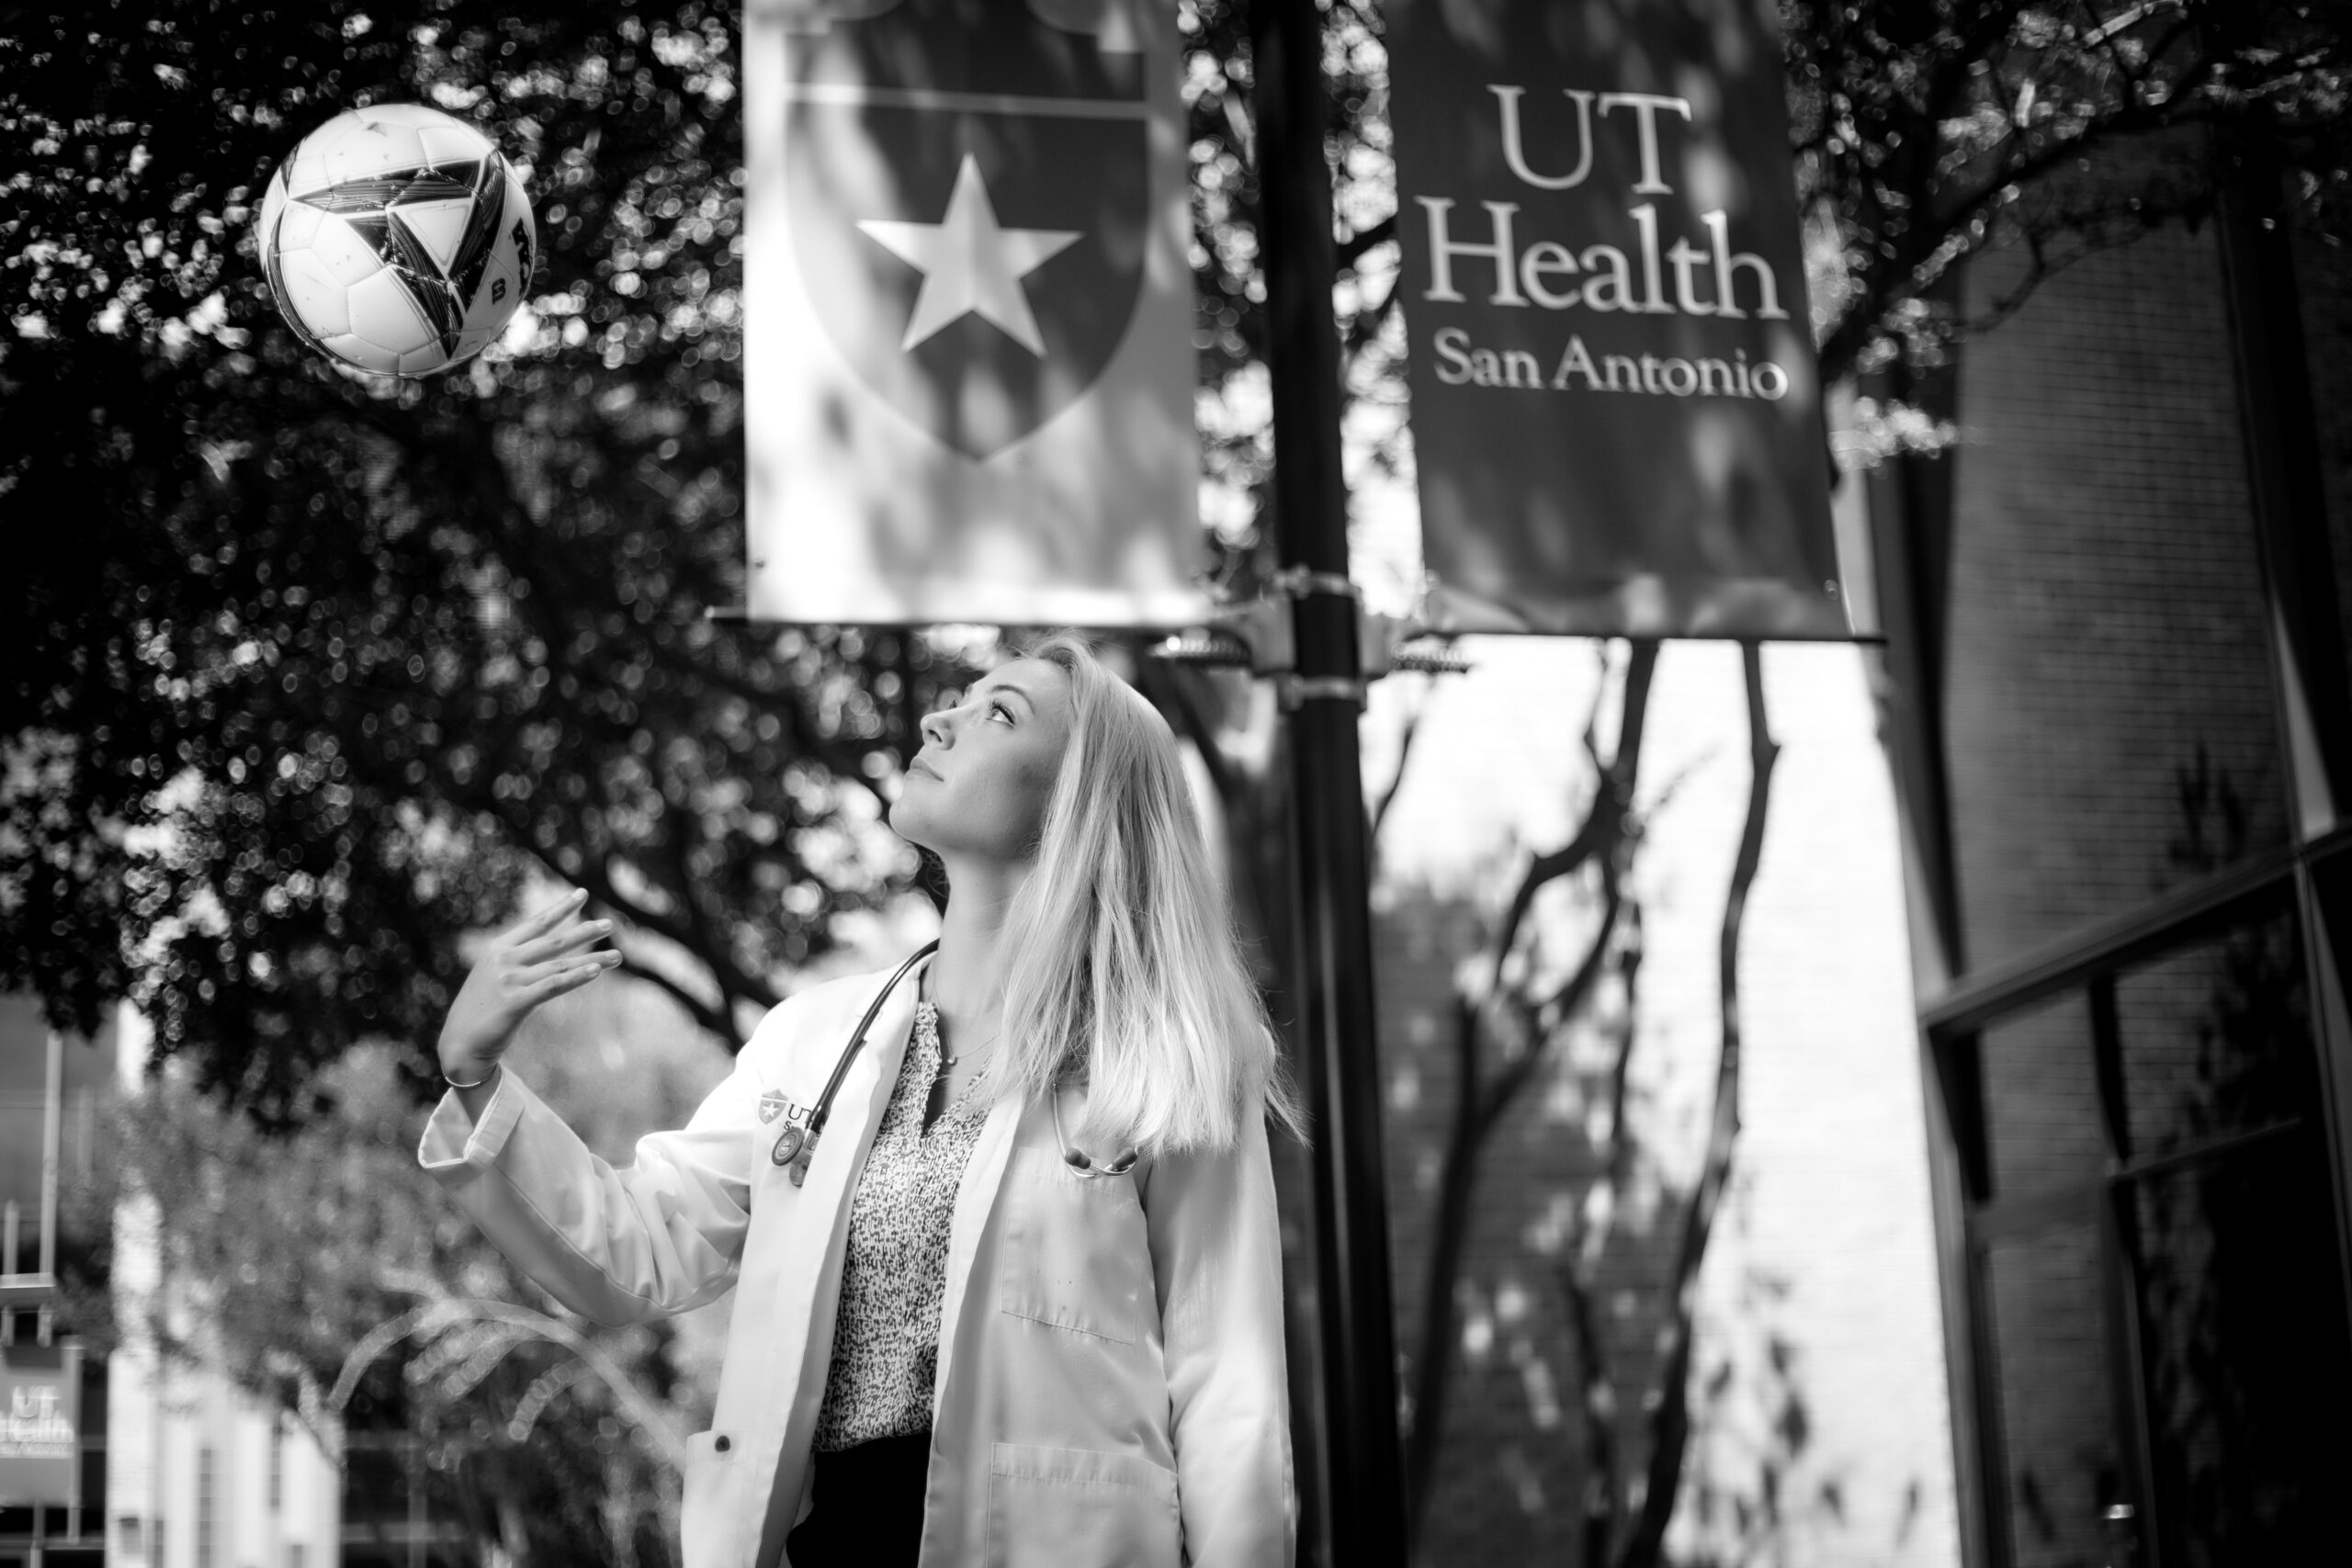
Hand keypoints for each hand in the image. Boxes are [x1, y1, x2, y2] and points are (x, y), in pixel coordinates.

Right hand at [437, 889, 622, 1079]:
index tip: (583, 894)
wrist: (459, 1044)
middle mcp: (503, 960)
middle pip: (553, 942)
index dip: (561, 908)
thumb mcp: (491, 977)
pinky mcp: (515, 1002)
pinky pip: (553, 986)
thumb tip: (546, 953)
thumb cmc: (479, 1011)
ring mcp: (509, 980)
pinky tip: (596, 971)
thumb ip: (514, 962)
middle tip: (609, 924)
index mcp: (497, 950)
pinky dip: (576, 977)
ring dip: (592, 960)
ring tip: (617, 956)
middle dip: (584, 932)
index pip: (537, 924)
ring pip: (559, 965)